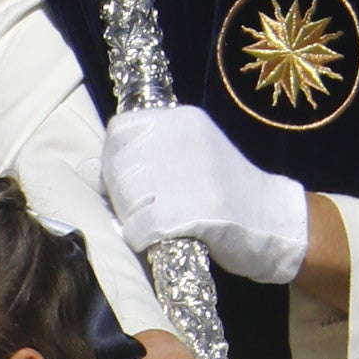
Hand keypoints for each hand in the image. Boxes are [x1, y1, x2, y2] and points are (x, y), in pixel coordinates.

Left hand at [103, 105, 313, 287]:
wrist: (274, 222)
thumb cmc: (225, 194)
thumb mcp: (187, 160)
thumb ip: (140, 159)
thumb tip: (84, 170)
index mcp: (182, 120)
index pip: (120, 130)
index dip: (113, 161)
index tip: (126, 181)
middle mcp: (184, 138)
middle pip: (119, 167)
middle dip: (121, 195)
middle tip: (144, 210)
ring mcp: (189, 174)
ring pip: (127, 198)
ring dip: (132, 219)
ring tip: (155, 225)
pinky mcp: (194, 210)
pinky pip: (142, 227)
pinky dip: (143, 238)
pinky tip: (159, 239)